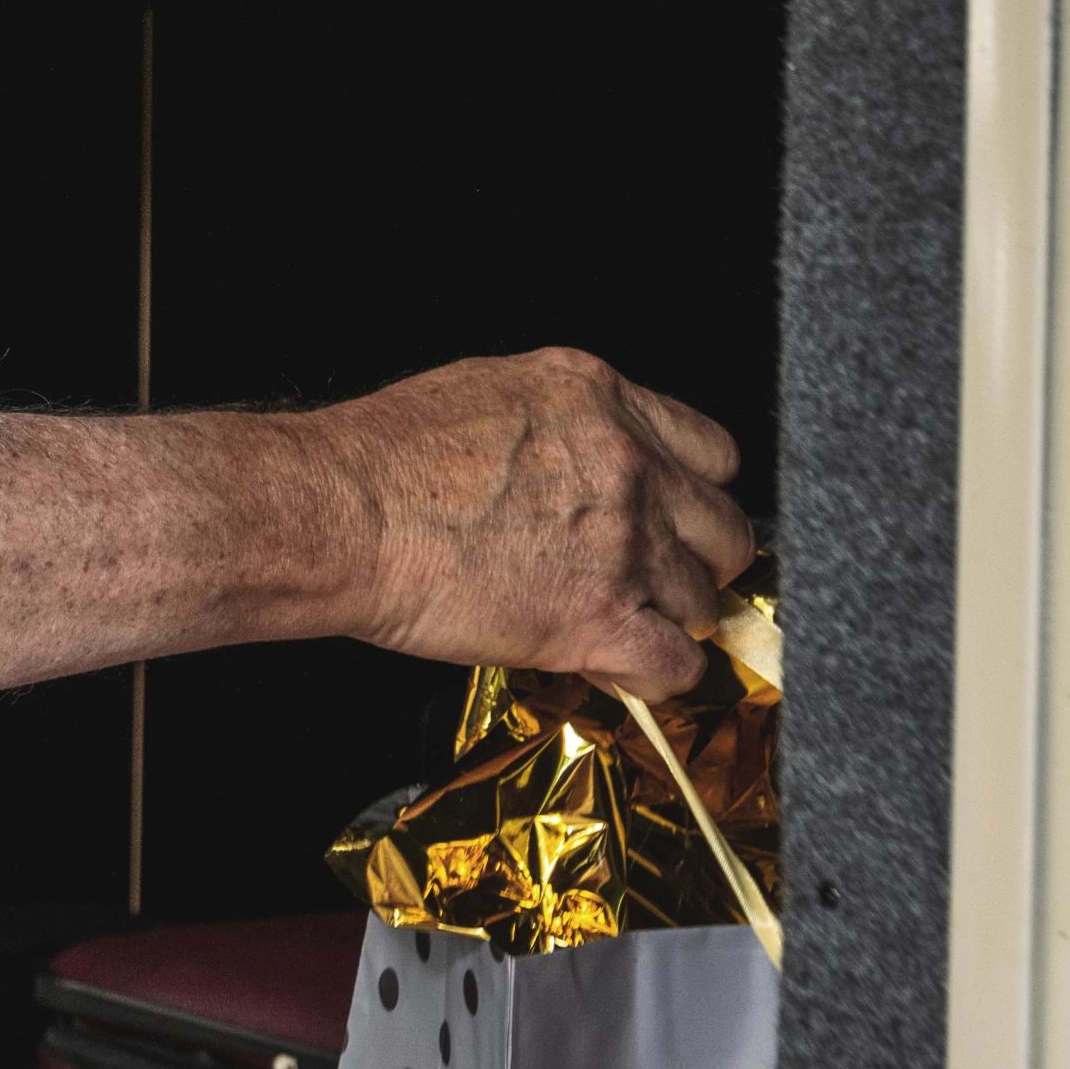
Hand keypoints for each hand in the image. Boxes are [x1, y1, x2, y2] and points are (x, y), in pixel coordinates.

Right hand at [314, 348, 752, 696]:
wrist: (345, 511)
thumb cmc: (385, 457)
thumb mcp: (493, 391)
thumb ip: (566, 423)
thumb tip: (580, 461)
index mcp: (603, 399)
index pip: (713, 453)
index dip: (695, 496)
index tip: (675, 519)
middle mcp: (630, 465)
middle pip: (724, 530)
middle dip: (695, 562)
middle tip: (655, 581)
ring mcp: (625, 543)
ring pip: (703, 601)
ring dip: (668, 621)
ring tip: (620, 627)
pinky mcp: (600, 617)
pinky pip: (677, 664)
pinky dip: (656, 677)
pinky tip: (621, 670)